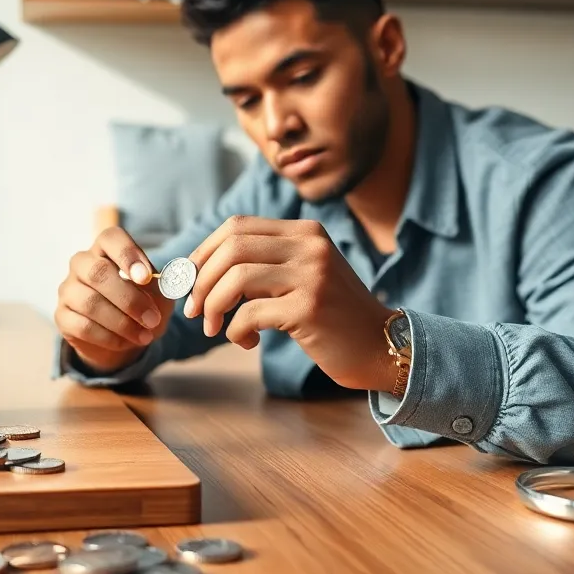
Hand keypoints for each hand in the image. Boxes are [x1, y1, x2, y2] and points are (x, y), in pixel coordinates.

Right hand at [55, 227, 173, 373]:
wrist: (124, 337)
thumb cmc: (143, 306)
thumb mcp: (159, 295)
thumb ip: (161, 286)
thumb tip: (159, 283)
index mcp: (107, 249)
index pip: (111, 237)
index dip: (127, 254)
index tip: (145, 277)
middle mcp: (82, 264)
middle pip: (98, 272)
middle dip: (129, 299)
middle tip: (153, 319)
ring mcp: (68, 289)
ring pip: (90, 302)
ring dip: (122, 323)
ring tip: (145, 335)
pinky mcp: (62, 316)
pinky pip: (83, 326)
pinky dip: (110, 337)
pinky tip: (127, 342)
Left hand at [183, 216, 395, 391]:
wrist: (383, 346)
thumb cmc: (334, 316)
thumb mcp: (304, 275)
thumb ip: (266, 264)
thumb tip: (202, 269)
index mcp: (305, 232)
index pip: (236, 227)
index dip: (204, 253)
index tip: (190, 281)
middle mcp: (310, 246)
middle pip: (231, 248)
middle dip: (201, 280)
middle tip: (194, 310)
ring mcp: (312, 275)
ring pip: (236, 278)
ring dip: (213, 306)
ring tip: (215, 328)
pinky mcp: (310, 308)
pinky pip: (250, 314)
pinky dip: (236, 331)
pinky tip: (248, 343)